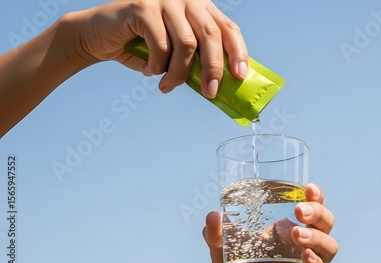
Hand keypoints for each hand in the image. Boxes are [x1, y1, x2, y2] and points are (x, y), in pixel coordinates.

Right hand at [73, 0, 247, 97]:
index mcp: (199, 6)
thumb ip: (195, 60)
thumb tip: (219, 85)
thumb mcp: (174, 52)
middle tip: (211, 93)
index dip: (238, 52)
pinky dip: (157, 65)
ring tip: (167, 86)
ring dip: (179, 73)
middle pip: (211, 35)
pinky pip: (161, 45)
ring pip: (187, 44)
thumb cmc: (140, 47)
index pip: (227, 27)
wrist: (97, 36)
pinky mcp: (144, 6)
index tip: (241, 76)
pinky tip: (148, 70)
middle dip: (213, 69)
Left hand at [202, 183, 337, 262]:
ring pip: (329, 246)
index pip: (312, 205)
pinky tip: (305, 255)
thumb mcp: (223, 249)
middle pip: (326, 222)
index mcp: (288, 227)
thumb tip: (212, 217)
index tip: (308, 187)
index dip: (316, 195)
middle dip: (317, 212)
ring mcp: (308, 261)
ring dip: (317, 237)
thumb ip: (217, 235)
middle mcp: (304, 242)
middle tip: (299, 211)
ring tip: (298, 233)